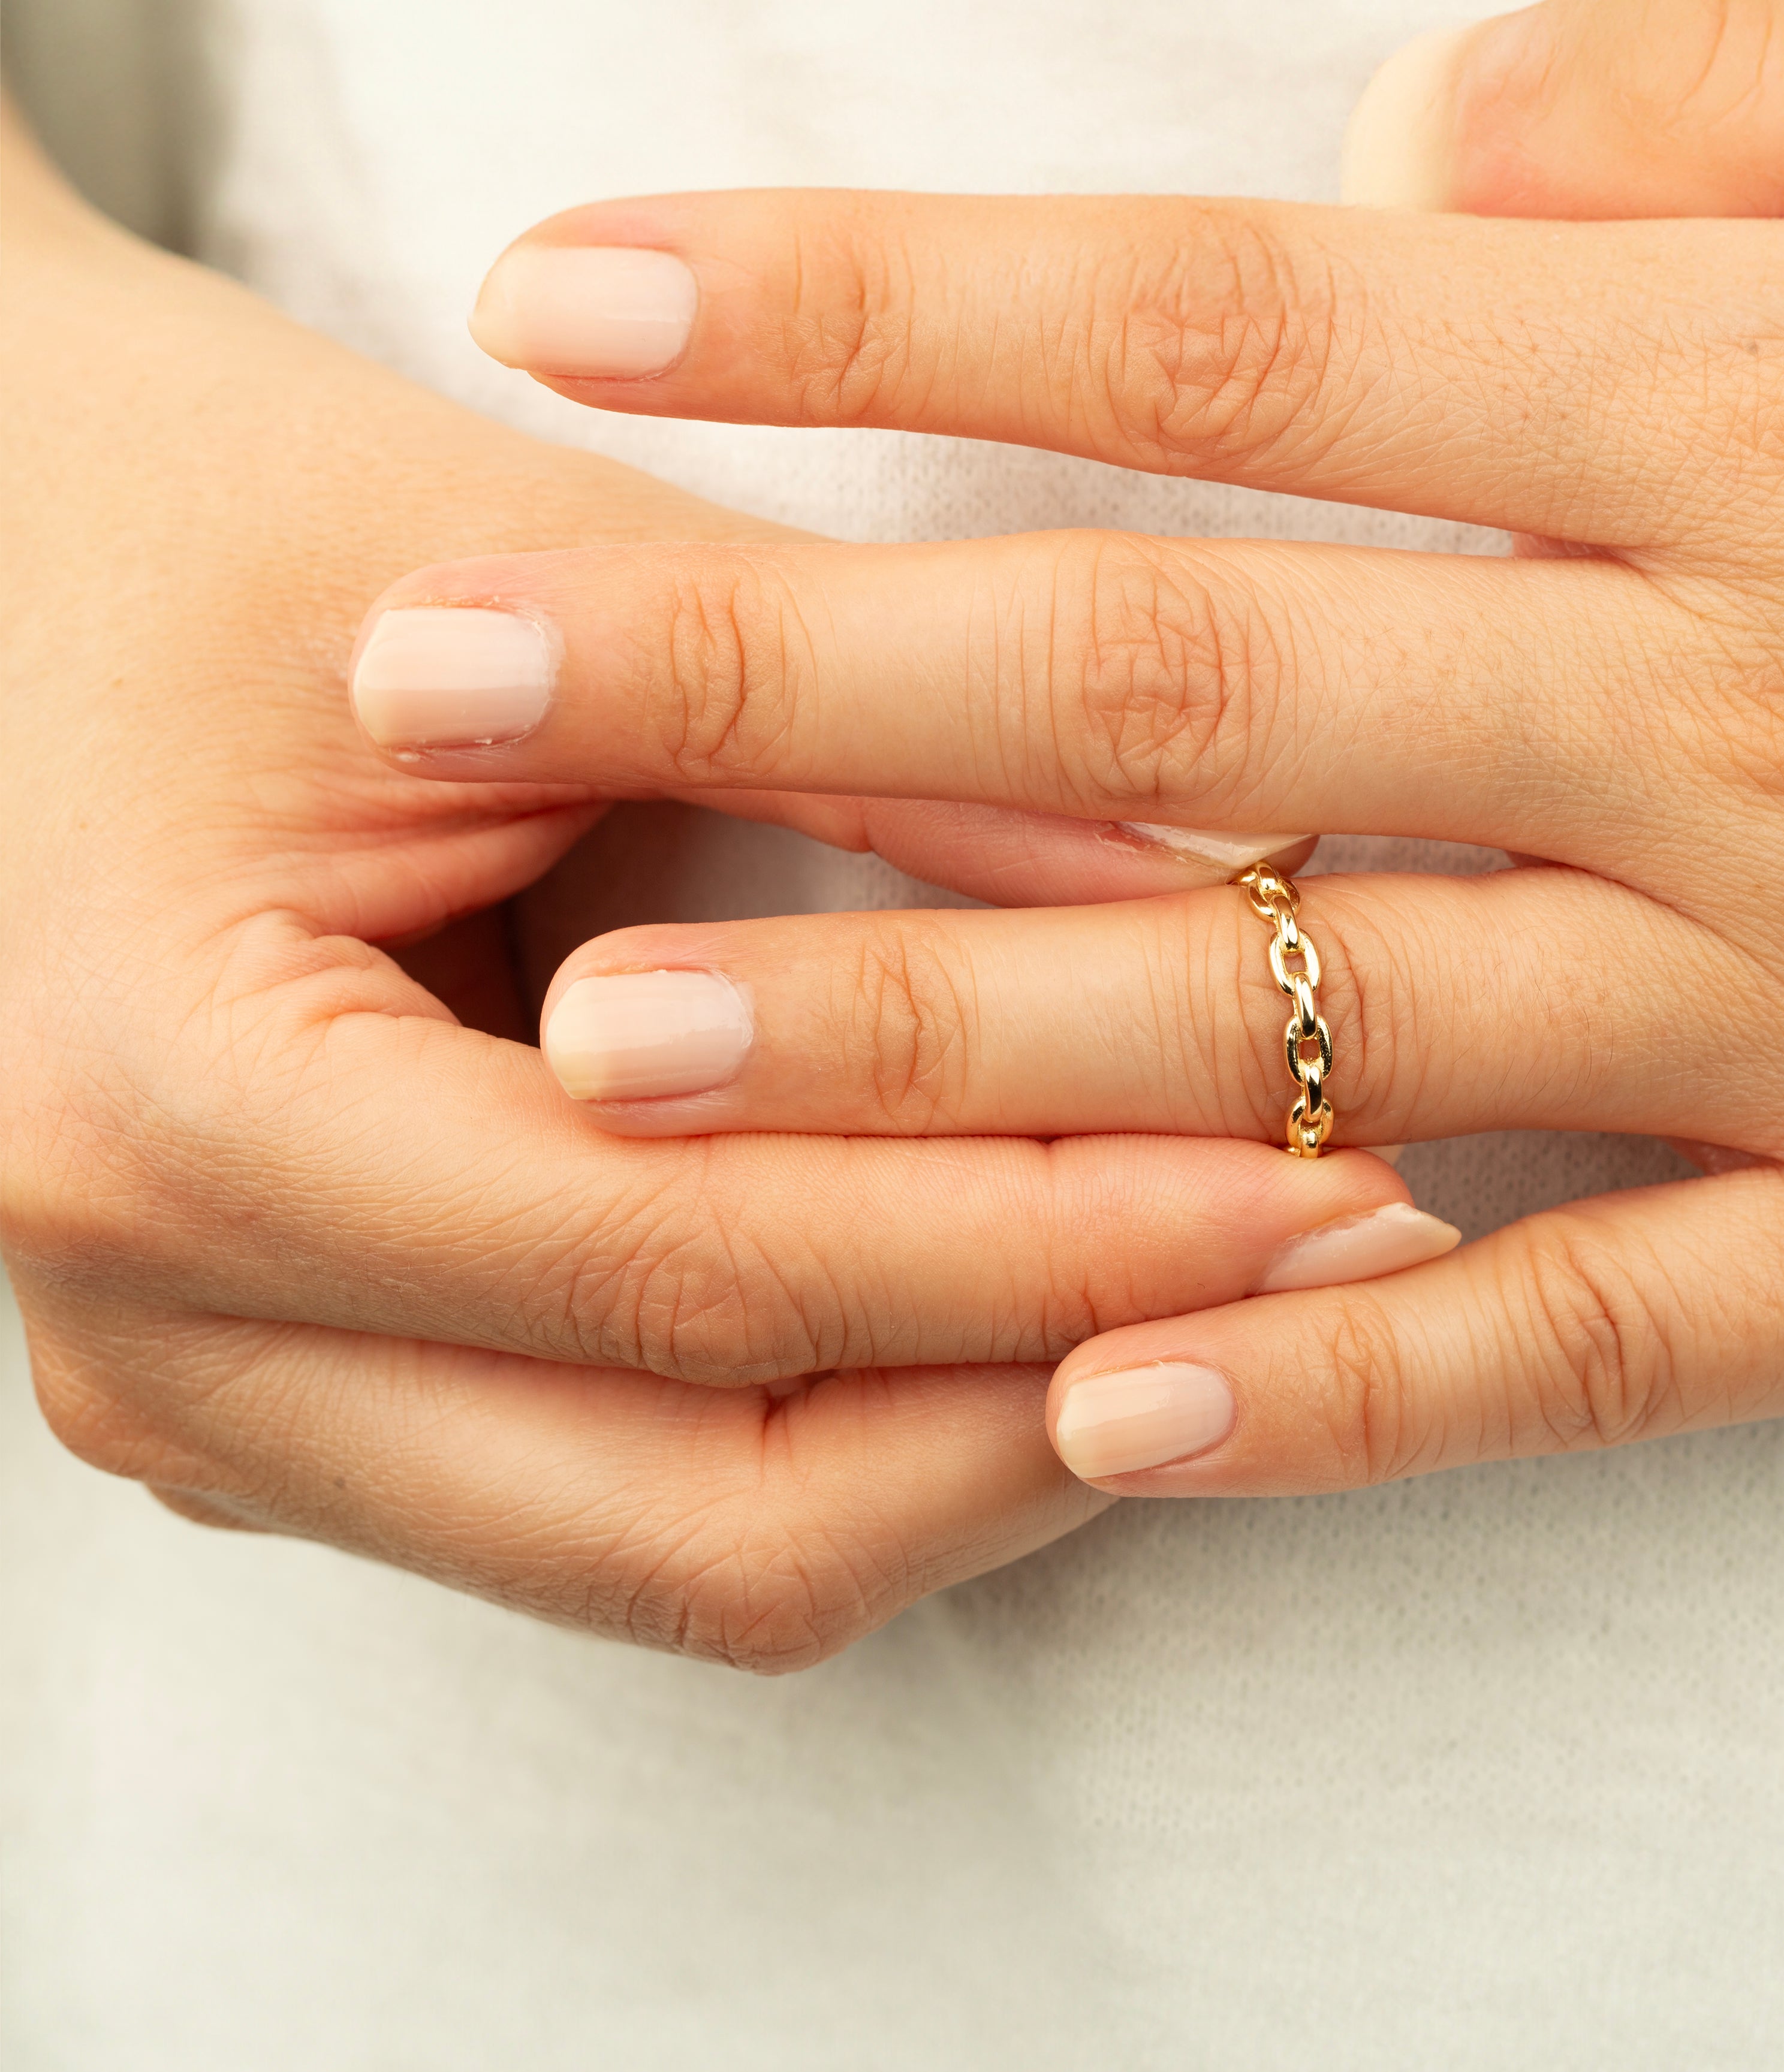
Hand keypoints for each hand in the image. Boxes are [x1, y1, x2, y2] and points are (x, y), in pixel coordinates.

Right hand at [0, 100, 1429, 1661]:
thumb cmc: (211, 516)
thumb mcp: (535, 590)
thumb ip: (877, 754)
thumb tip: (1245, 899)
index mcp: (172, 1111)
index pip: (708, 1266)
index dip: (1054, 1242)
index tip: (1332, 1174)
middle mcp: (159, 1331)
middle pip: (712, 1512)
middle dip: (1055, 1404)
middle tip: (1336, 1262)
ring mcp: (216, 1409)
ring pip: (698, 1555)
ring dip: (989, 1442)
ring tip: (1238, 1286)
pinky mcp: (298, 1409)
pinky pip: (648, 1504)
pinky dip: (871, 1425)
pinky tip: (1050, 1300)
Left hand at [354, 0, 1783, 1496]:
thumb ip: (1730, 95)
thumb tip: (1407, 128)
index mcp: (1763, 407)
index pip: (1211, 327)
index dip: (872, 303)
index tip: (583, 294)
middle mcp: (1737, 710)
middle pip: (1157, 687)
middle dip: (766, 679)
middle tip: (447, 682)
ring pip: (1300, 1041)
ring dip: (937, 1063)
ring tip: (620, 1068)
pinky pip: (1587, 1342)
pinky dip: (1342, 1387)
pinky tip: (1090, 1412)